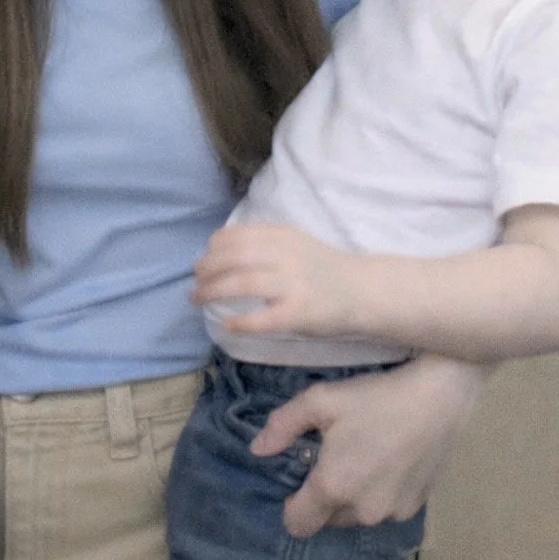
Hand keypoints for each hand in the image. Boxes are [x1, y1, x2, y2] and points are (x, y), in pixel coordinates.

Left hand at [193, 223, 359, 337]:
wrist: (363, 291)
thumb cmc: (323, 269)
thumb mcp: (295, 244)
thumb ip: (264, 244)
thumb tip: (219, 250)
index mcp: (282, 236)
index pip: (237, 236)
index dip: (213, 248)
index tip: (202, 259)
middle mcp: (286, 255)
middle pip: (233, 258)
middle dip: (207, 270)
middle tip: (194, 283)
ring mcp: (293, 284)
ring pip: (242, 284)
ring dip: (213, 292)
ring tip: (198, 300)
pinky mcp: (300, 313)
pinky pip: (263, 318)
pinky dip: (241, 321)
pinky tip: (227, 324)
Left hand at [251, 354, 491, 536]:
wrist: (436, 398)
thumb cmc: (374, 396)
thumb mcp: (320, 400)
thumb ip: (283, 426)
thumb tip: (257, 450)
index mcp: (333, 487)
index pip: (297, 525)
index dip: (291, 506)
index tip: (297, 481)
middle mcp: (361, 511)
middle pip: (327, 521)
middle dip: (323, 498)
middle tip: (333, 460)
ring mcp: (392, 513)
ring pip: (357, 516)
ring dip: (352, 497)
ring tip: (363, 458)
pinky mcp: (415, 507)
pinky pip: (385, 509)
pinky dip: (380, 494)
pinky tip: (388, 461)